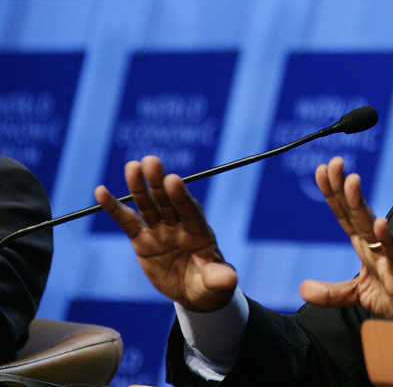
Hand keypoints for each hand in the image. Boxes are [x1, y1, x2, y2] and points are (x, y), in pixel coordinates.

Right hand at [94, 155, 236, 311]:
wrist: (194, 292)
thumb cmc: (209, 284)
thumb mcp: (215, 283)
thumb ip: (218, 278)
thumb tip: (231, 279)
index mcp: (199, 232)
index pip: (190, 211)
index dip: (181, 196)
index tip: (173, 180)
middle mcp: (179, 226)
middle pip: (167, 201)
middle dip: (158, 183)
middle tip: (151, 161)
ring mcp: (160, 230)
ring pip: (148, 206)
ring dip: (139, 187)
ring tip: (132, 166)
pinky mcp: (143, 240)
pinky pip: (127, 222)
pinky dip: (114, 208)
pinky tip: (101, 192)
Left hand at [299, 157, 392, 324]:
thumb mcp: (358, 293)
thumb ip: (331, 292)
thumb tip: (302, 288)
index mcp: (364, 245)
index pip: (345, 214)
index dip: (333, 192)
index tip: (322, 169)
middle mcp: (376, 244)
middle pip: (356, 212)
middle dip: (343, 187)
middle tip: (334, 162)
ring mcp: (389, 255)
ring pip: (371, 226)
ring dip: (360, 203)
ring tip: (351, 181)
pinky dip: (387, 237)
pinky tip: (380, 223)